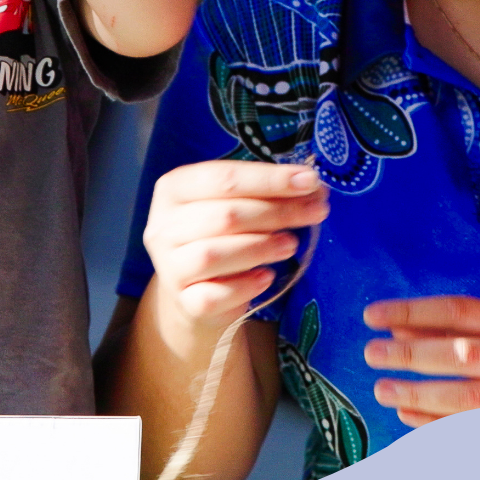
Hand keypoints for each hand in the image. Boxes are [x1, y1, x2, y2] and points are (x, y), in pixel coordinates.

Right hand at [143, 161, 329, 337]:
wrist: (198, 290)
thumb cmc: (222, 236)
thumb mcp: (237, 205)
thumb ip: (266, 193)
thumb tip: (312, 186)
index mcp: (174, 188)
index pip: (224, 178)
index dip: (270, 179)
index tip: (310, 181)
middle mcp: (164, 225)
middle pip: (225, 215)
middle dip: (277, 212)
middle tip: (315, 212)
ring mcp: (170, 266)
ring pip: (213, 253)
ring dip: (260, 247)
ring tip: (291, 244)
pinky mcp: (184, 301)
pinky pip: (213, 295)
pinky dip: (244, 286)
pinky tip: (266, 277)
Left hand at [361, 297, 479, 425]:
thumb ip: (456, 327)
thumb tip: (398, 327)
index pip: (457, 311)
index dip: (411, 311)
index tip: (373, 315)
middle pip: (459, 354)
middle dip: (410, 355)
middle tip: (371, 354)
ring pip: (463, 397)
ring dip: (417, 394)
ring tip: (382, 389)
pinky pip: (472, 430)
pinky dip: (437, 425)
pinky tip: (407, 418)